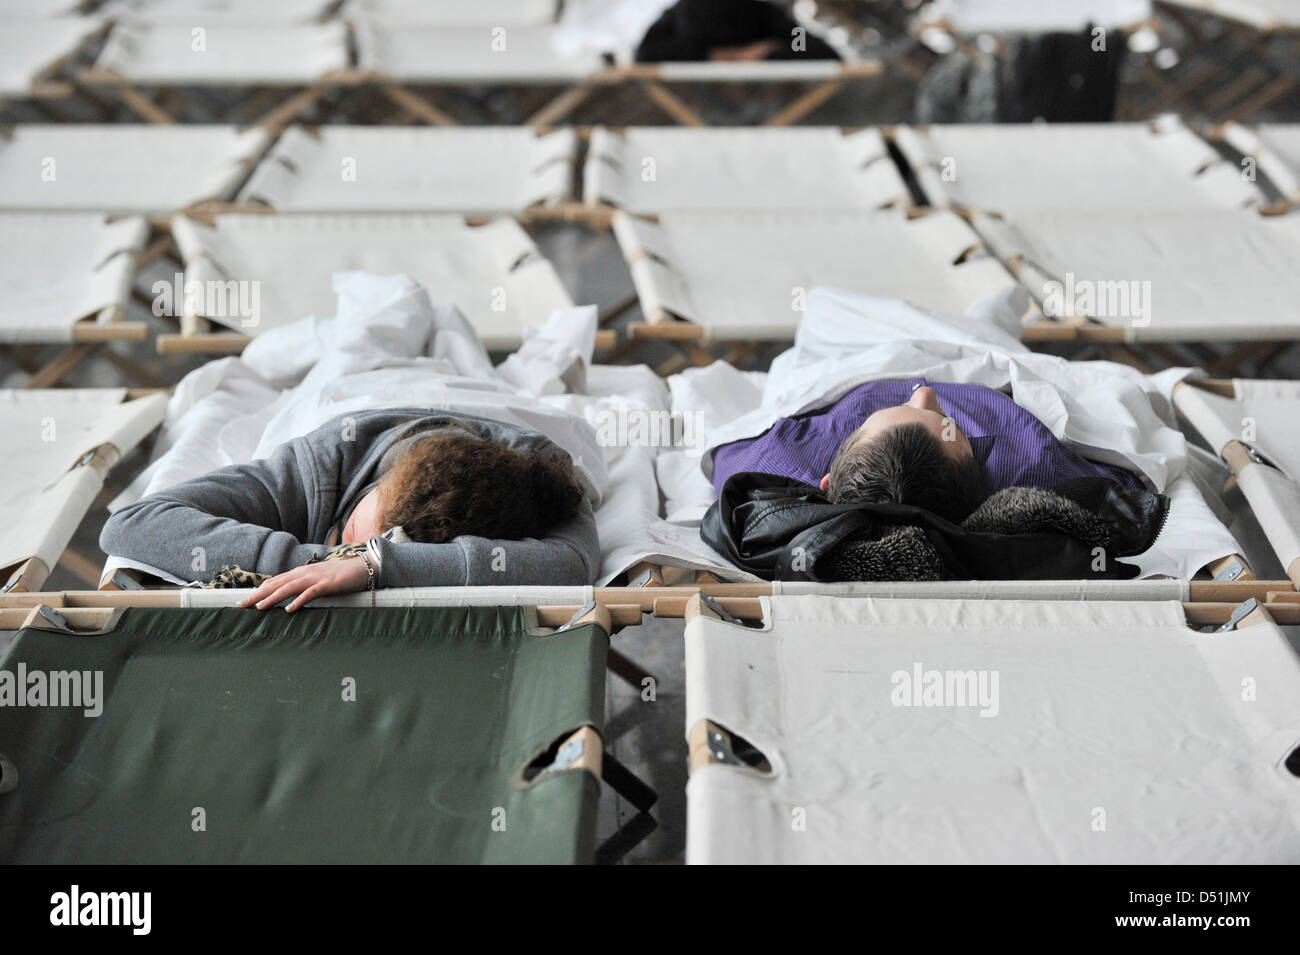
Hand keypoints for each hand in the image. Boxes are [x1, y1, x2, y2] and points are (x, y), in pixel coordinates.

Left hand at [237, 557, 369, 612]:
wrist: (363, 567)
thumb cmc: (340, 575)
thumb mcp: (318, 579)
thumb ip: (304, 585)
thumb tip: (289, 596)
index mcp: (301, 572)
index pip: (275, 581)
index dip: (259, 590)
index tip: (245, 600)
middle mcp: (305, 572)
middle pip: (277, 583)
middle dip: (258, 594)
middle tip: (242, 605)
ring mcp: (316, 577)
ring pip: (289, 587)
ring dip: (273, 597)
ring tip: (259, 607)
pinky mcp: (328, 584)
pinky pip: (310, 593)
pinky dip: (298, 601)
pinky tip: (289, 609)